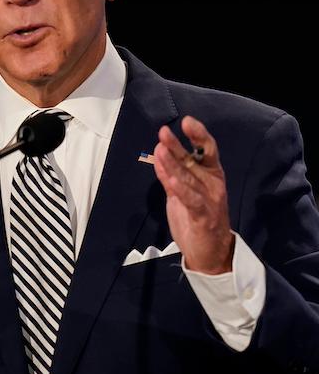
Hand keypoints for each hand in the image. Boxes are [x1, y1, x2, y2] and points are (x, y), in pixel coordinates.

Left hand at [152, 116, 233, 274]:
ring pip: (189, 178)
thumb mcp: (182, 192)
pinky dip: (180, 189)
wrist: (210, 252)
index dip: (198, 135)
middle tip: (163, 132)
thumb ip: (172, 173)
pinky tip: (170, 178)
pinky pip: (191, 200)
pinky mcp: (203, 216)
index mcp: (211, 175)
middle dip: (179, 145)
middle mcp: (213, 184)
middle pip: (196, 160)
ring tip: (160, 149)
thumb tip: (160, 151)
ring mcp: (210, 200)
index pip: (206, 150)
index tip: (186, 121)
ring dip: (173, 164)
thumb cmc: (197, 218)